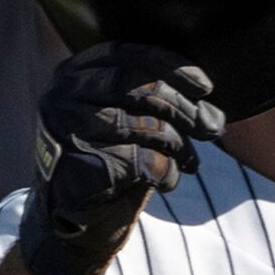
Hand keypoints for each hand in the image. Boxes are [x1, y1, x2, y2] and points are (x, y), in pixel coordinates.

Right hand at [14, 44, 223, 274]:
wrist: (69, 220)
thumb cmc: (106, 162)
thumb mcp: (127, 120)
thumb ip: (156, 100)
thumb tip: (209, 101)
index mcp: (75, 73)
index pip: (130, 54)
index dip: (173, 67)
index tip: (205, 86)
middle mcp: (63, 95)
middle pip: (139, 88)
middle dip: (184, 109)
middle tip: (210, 128)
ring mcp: (66, 129)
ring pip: (142, 124)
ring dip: (179, 144)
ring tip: (192, 161)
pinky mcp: (77, 165)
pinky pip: (139, 160)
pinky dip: (165, 170)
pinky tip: (169, 180)